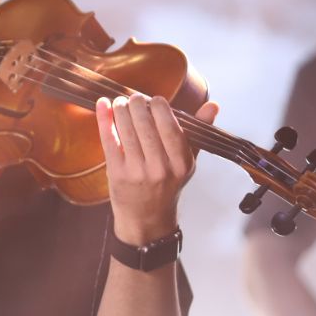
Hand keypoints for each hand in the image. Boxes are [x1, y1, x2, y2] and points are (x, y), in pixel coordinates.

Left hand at [95, 94, 217, 244]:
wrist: (146, 217)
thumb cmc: (167, 184)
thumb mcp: (187, 161)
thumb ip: (197, 131)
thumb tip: (213, 106)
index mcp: (182, 163)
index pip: (171, 127)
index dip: (160, 107)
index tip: (155, 100)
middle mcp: (161, 169)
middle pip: (146, 125)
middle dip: (137, 104)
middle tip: (134, 98)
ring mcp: (137, 172)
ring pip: (127, 130)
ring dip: (120, 109)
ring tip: (120, 101)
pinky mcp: (117, 173)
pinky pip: (109, 140)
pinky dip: (104, 119)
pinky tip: (103, 105)